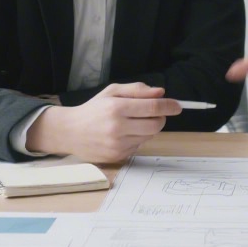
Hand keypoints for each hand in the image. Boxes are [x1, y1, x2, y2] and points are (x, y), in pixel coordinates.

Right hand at [26, 82, 182, 162]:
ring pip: (149, 136)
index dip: (169, 106)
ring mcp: (117, 144)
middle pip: (155, 124)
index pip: (152, 107)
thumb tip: (160, 93)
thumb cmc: (93, 109)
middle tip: (154, 113)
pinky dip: (137, 139)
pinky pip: (139, 146)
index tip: (178, 106)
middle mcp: (117, 127)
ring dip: (148, 128)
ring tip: (133, 122)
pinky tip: (123, 134)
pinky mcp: (117, 156)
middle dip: (160, 118)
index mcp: (116, 108)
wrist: (70, 132)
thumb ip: (137, 90)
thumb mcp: (112, 92)